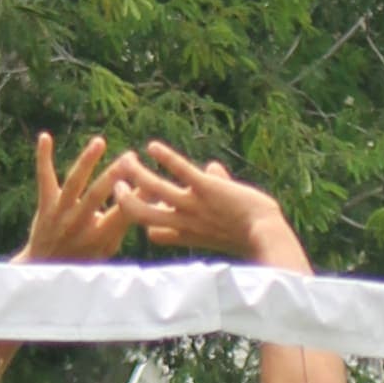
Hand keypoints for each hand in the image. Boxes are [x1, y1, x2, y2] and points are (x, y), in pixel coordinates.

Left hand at [18, 131, 145, 271]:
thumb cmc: (84, 256)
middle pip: (97, 195)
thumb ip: (123, 224)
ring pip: (74, 183)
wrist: (45, 268)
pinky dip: (43, 158)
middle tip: (131, 156)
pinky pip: (44, 178)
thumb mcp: (108, 248)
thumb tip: (149, 200)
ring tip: (99, 141)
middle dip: (115, 175)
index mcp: (99, 236)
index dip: (138, 197)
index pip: (123, 213)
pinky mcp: (45, 205)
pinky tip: (45, 137)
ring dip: (87, 161)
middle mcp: (79, 224)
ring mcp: (60, 213)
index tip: (151, 179)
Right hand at [108, 143, 300, 265]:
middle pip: (141, 215)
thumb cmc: (254, 231)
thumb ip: (217, 189)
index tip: (144, 209)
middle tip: (116, 184)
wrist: (267, 235)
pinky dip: (166, 157)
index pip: (155, 232)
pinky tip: (152, 146)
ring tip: (126, 161)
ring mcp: (193, 205)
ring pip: (154, 190)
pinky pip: (180, 171)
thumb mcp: (228, 216)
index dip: (146, 222)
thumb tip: (213, 166)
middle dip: (125, 199)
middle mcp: (185, 221)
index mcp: (189, 234)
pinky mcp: (206, 188)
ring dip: (137, 174)